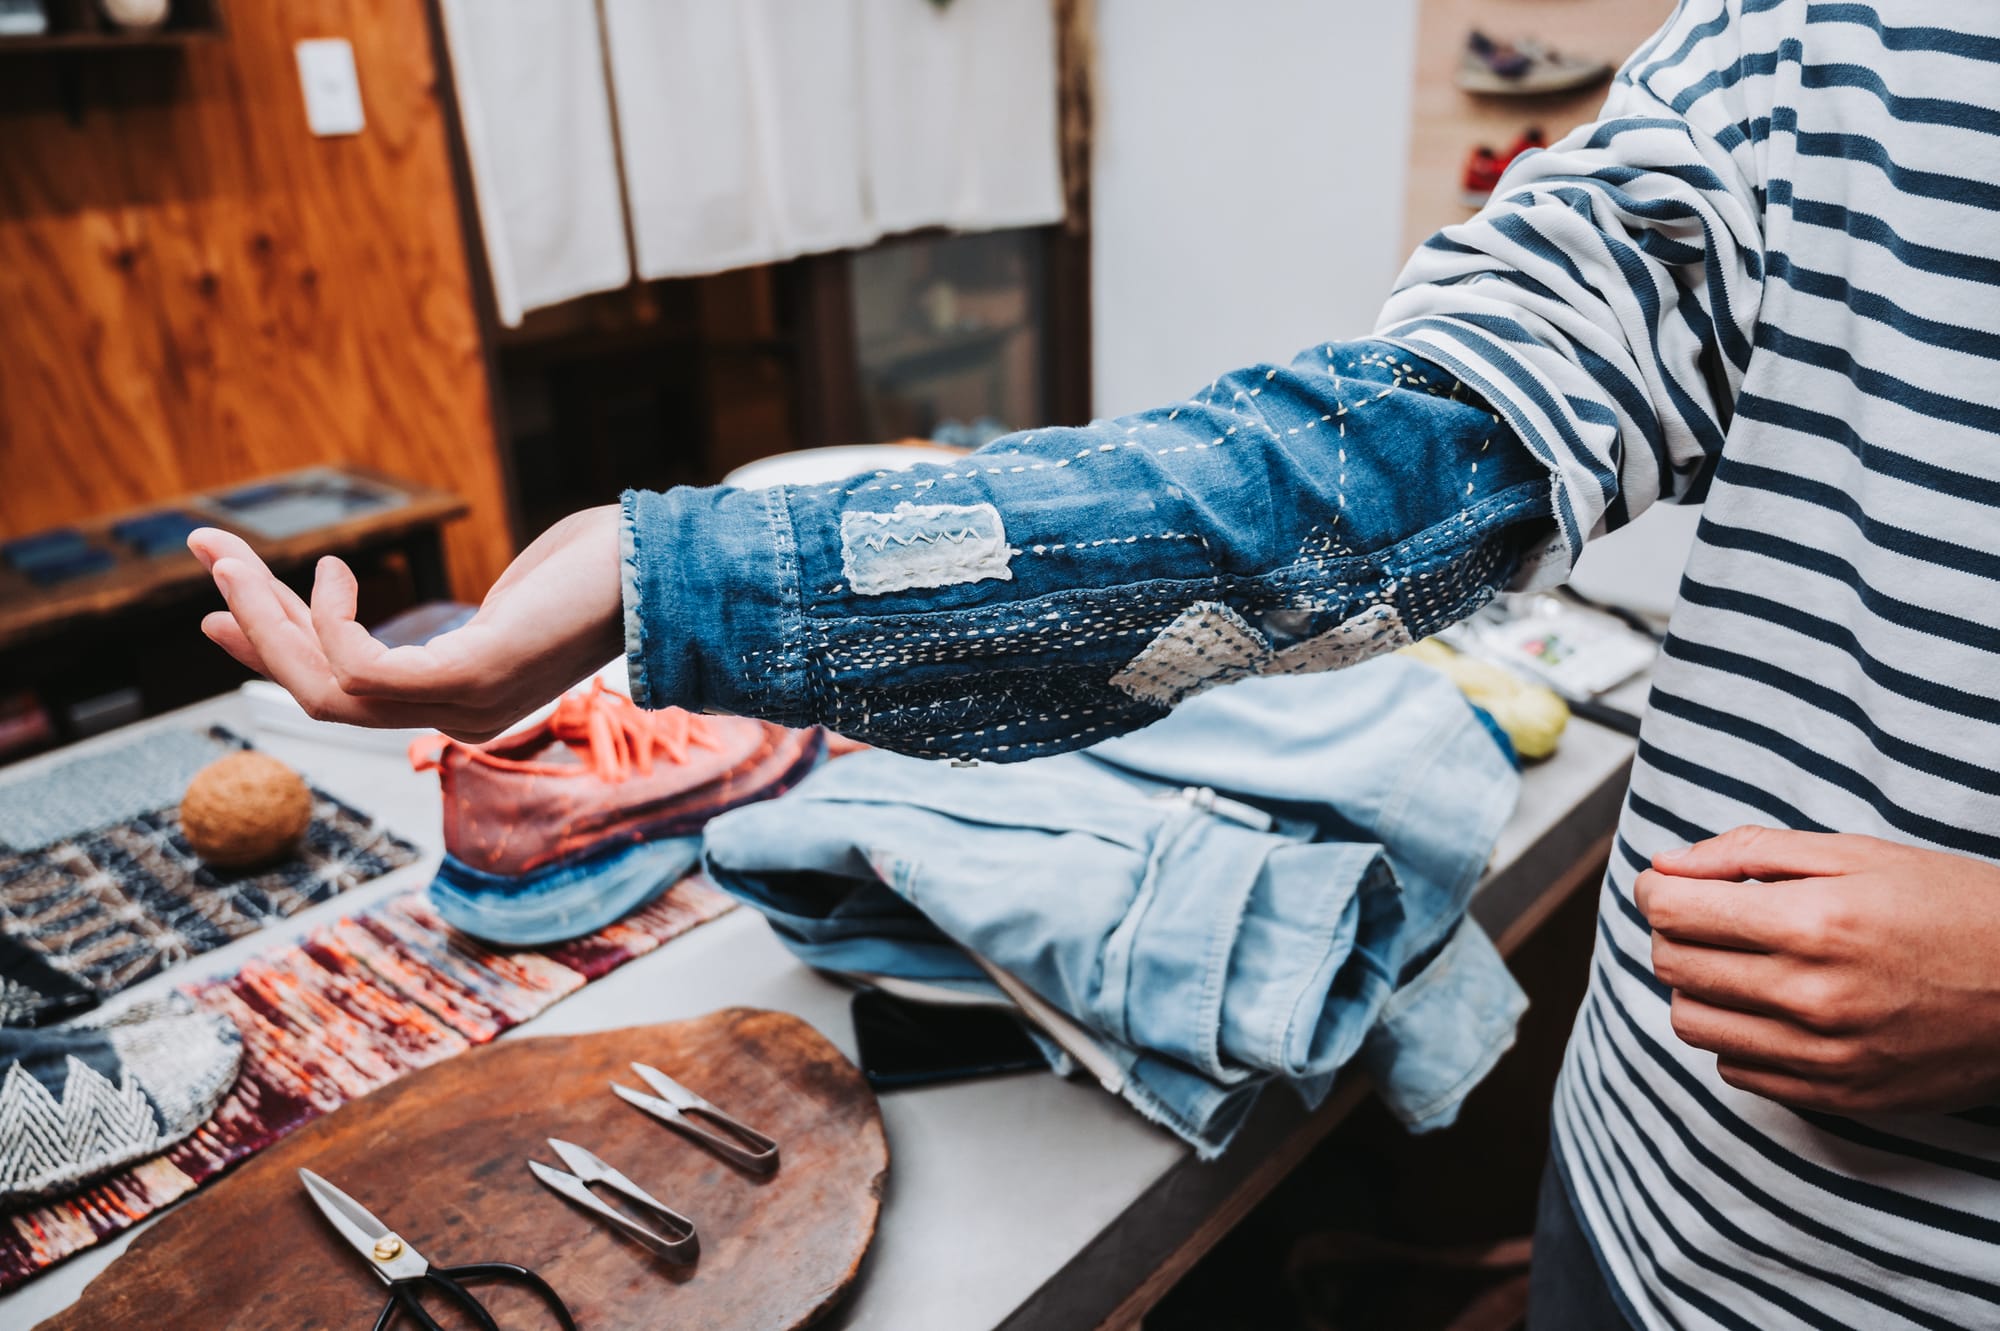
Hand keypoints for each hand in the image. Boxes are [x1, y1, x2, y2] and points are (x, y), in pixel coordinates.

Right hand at [190, 505, 624, 742]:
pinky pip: (365, 671)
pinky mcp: (475, 677)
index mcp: (461, 696)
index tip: (215, 612)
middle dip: (253, 627)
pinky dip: (331, 624)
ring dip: (267, 617)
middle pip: (321, 695)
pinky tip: (329, 572)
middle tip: (207, 555)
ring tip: (233, 554)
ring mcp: (467, 703)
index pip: (346, 692)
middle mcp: (460, 713)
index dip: (275, 653)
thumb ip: (457, 619)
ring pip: (327, 687)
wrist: (662, 569)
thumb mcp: (510, 600)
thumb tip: (448, 606)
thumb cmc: (595, 571)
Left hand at [1637, 826, 1999, 1113]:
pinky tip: (1773, 1007)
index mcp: (1814, 925)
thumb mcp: (1859, 854)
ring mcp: (1824, 1057)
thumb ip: (1751, 853)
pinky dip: (1737, 1034)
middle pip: (1672, 966)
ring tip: (1738, 962)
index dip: (1657, 889)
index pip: (1675, 912)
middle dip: (1673, 932)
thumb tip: (1666, 864)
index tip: (1669, 883)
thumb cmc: (1954, 907)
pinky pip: (1737, 1070)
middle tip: (1707, 916)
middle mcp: (1811, 997)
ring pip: (1692, 1024)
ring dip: (1697, 987)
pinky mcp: (1837, 1097)